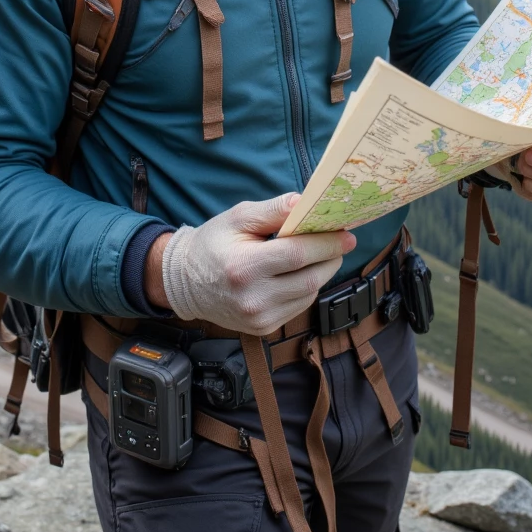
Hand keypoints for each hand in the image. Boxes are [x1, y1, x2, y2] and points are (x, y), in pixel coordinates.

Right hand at [145, 193, 355, 335]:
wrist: (186, 282)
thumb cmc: (213, 244)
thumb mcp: (237, 217)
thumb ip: (273, 210)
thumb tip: (304, 202)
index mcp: (245, 267)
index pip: (298, 254)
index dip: (326, 243)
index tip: (346, 233)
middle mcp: (254, 298)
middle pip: (310, 278)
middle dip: (331, 257)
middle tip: (340, 241)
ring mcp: (259, 318)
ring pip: (309, 294)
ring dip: (320, 273)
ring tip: (319, 254)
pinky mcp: (264, 329)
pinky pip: (298, 306)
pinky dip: (306, 288)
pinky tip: (299, 274)